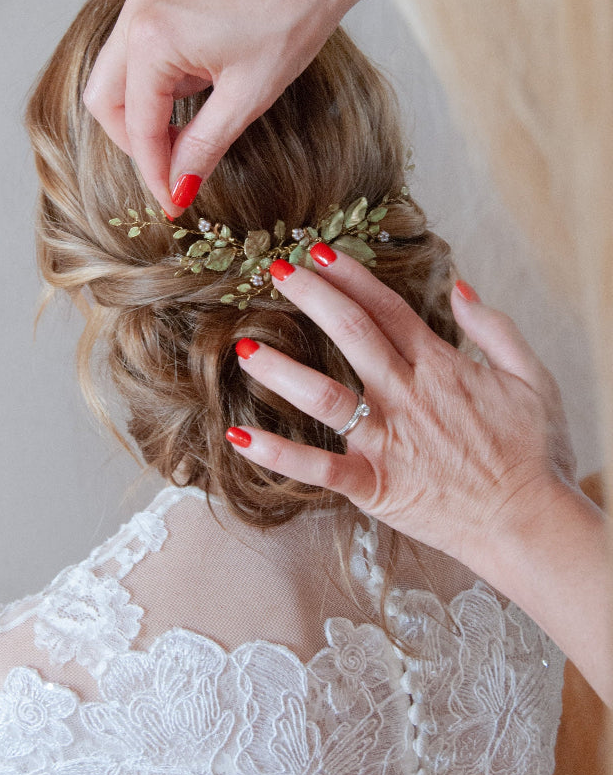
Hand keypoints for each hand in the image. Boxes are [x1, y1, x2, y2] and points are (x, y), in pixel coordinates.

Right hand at [83, 0, 378, 215]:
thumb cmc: (289, 18)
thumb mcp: (246, 98)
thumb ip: (202, 147)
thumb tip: (179, 187)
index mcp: (152, 37)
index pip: (138, 126)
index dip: (155, 172)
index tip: (173, 203)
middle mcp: (136, 15)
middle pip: (106, 102)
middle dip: (136, 145)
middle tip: (174, 172)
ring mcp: (144, 4)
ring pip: (115, 80)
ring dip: (143, 118)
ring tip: (186, 141)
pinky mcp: (158, 2)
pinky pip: (136, 58)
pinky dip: (153, 91)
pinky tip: (190, 106)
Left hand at [227, 245, 576, 580]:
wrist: (530, 523)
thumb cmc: (534, 454)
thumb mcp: (533, 379)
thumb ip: (495, 329)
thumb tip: (461, 288)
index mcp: (440, 366)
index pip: (387, 308)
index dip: (351, 276)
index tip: (319, 251)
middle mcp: (407, 396)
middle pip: (351, 332)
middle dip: (312, 296)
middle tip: (276, 270)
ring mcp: (387, 441)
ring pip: (325, 396)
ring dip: (282, 370)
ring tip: (245, 348)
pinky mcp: (374, 485)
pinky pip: (319, 468)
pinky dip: (278, 455)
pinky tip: (240, 436)